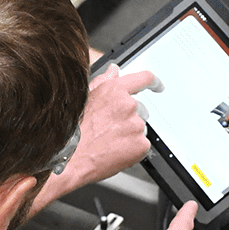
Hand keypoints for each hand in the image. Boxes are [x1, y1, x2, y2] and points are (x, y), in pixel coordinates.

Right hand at [70, 64, 153, 182]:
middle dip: (129, 117)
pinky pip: (142, 144)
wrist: (70, 158)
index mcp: (115, 91)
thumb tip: (114, 71)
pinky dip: (132, 148)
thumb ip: (103, 81)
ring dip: (129, 133)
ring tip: (108, 140)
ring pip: (140, 127)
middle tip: (109, 128)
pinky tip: (114, 150)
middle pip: (140, 108)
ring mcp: (136, 125)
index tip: (157, 86)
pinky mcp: (141, 145)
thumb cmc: (73, 130)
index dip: (153, 82)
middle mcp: (128, 105)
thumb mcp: (85, 99)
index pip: (144, 79)